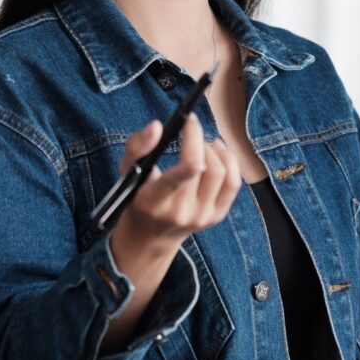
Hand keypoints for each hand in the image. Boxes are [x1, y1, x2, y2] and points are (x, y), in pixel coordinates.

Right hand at [112, 113, 241, 257]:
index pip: (172, 184)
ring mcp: (201, 216)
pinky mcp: (216, 216)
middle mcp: (179, 212)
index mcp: (153, 202)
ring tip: (202, 141)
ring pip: (220, 173)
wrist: (151, 234)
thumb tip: (156, 126)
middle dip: (197, 139)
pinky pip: (233, 183)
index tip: (194, 146)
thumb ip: (137, 146)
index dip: (187, 168)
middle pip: (200, 169)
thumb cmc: (138, 195)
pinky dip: (229, 161)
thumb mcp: (127, 172)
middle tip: (190, 124)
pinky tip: (218, 149)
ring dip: (212, 149)